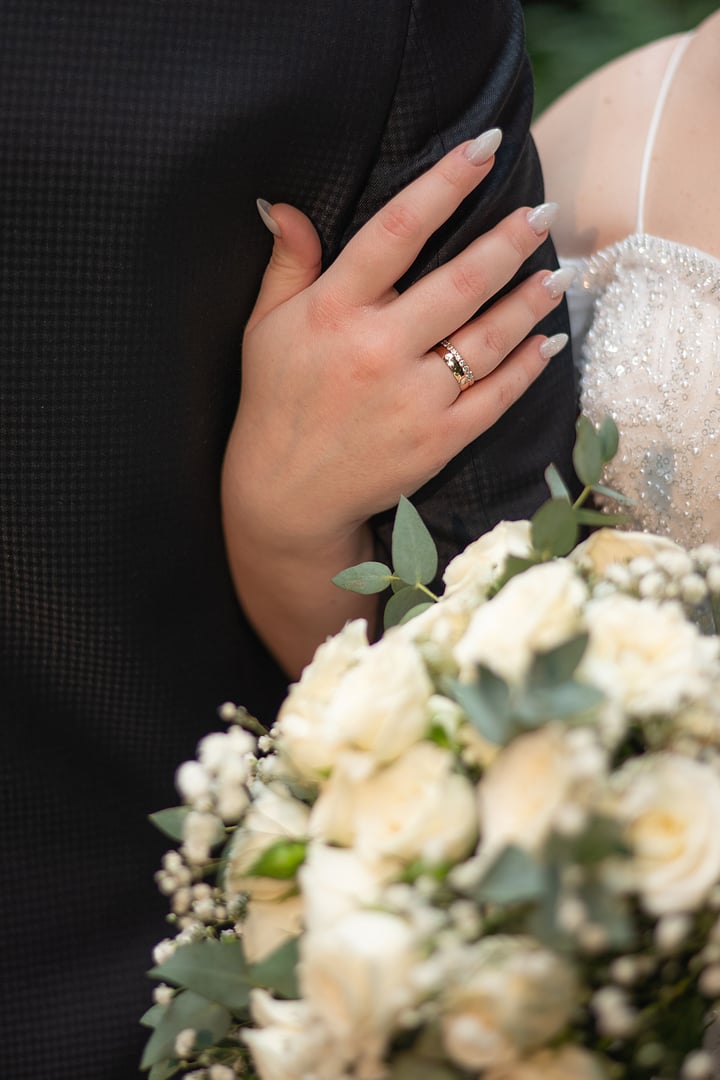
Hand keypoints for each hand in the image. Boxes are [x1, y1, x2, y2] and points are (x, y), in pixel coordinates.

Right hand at [221, 129, 571, 674]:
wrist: (285, 495)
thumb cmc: (275, 402)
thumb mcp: (264, 327)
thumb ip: (286, 264)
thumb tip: (285, 203)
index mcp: (333, 311)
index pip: (395, 231)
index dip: (444, 183)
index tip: (484, 147)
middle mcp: (377, 350)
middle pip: (459, 282)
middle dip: (509, 241)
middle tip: (544, 211)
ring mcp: (412, 399)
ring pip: (488, 338)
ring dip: (530, 301)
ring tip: (557, 272)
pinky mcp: (438, 441)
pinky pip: (495, 397)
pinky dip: (527, 368)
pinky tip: (549, 341)